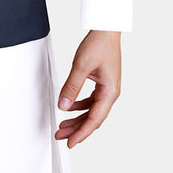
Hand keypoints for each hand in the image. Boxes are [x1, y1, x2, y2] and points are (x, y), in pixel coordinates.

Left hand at [55, 30, 120, 147]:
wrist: (105, 31)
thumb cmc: (99, 45)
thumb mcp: (81, 66)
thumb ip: (71, 87)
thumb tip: (62, 105)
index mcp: (110, 92)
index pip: (94, 119)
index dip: (82, 133)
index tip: (71, 142)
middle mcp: (110, 93)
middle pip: (93, 118)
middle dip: (76, 128)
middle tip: (61, 135)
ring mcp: (107, 89)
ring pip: (91, 111)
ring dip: (77, 119)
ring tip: (63, 125)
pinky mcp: (101, 84)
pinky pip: (90, 101)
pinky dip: (78, 106)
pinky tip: (68, 107)